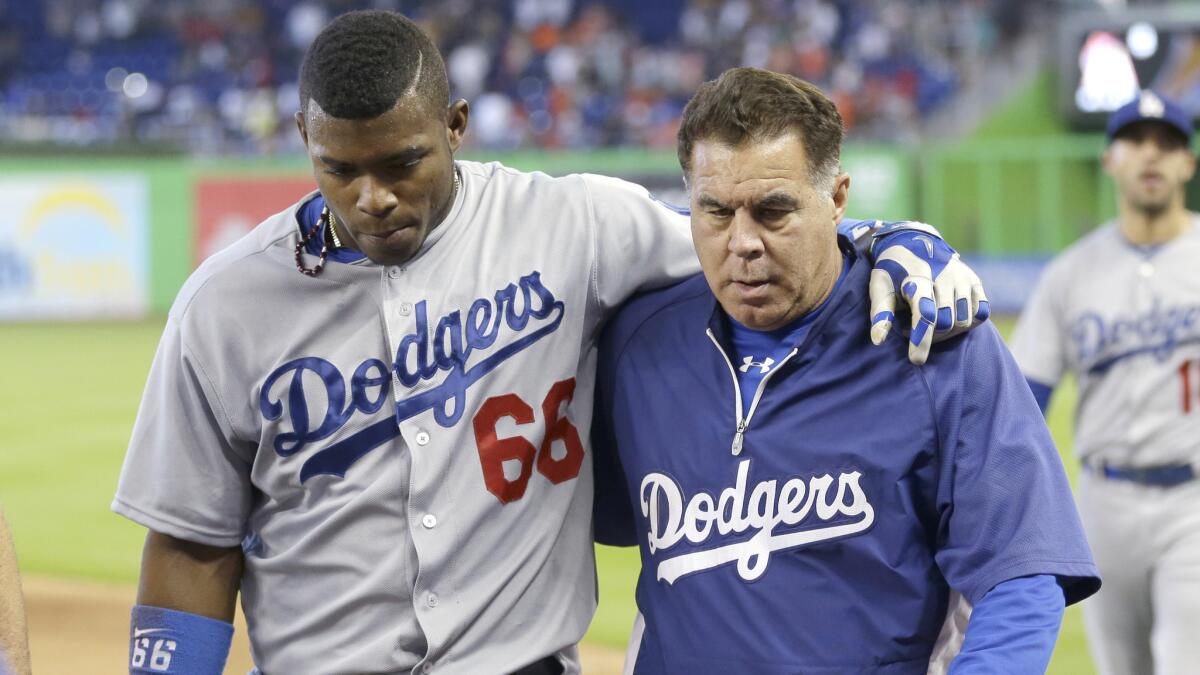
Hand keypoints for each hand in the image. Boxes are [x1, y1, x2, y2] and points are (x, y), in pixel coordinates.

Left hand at [867, 223, 989, 364]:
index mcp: (918, 277)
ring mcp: (963, 277)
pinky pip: (981, 313)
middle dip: (930, 335)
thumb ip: (880, 313)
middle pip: (946, 322)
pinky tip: (949, 316)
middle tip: (914, 331)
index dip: (921, 340)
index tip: (916, 360)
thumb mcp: (879, 287)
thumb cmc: (892, 270)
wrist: (913, 241)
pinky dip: (967, 322)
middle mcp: (945, 275)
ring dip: (947, 331)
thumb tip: (878, 340)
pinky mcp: (975, 280)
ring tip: (929, 322)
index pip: (925, 314)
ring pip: (964, 321)